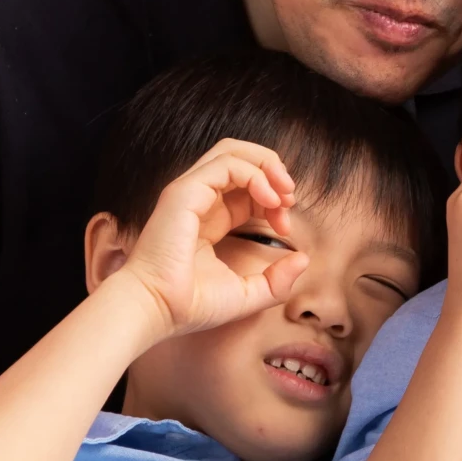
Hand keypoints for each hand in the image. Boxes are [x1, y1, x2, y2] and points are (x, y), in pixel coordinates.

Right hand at [118, 142, 309, 335]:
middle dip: (273, 170)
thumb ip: (277, 280)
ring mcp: (190, 192)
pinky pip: (226, 164)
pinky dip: (255, 174)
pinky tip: (269, 199)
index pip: (247, 188)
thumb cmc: (192, 305)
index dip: (274, 198)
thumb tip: (303, 258)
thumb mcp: (247, 294)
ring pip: (232, 151)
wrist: (158, 310)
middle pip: (240, 159)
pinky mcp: (185, 191)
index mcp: (210, 218)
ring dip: (267, 165)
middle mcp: (199, 199)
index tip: (286, 228)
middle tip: (291, 197)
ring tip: (284, 192)